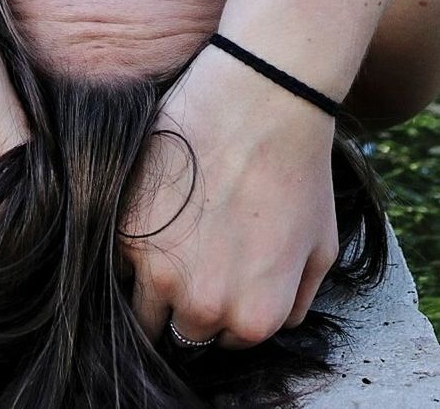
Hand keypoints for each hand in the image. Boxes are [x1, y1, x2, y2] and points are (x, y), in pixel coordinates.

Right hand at [122, 44, 337, 348]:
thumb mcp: (321, 248)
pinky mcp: (125, 229)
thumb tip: (264, 320)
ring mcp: (157, 270)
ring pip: (143, 306)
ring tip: (173, 237)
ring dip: (154, 281)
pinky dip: (132, 246)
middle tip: (197, 254)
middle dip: (188, 300)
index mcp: (253, 319)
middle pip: (182, 330)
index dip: (225, 303)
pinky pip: (120, 260)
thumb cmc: (297, 166)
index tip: (224, 272)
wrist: (260, 100)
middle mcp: (202, 307)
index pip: (225, 339)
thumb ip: (294, 301)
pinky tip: (157, 211)